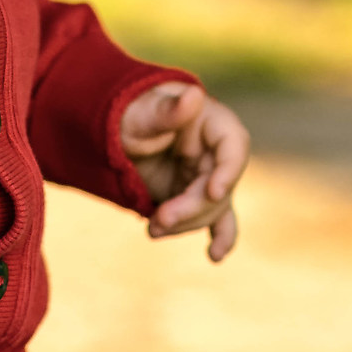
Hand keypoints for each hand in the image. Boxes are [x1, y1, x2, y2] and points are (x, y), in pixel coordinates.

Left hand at [119, 81, 247, 261]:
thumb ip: (166, 110)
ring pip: (213, 208)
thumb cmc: (129, 115)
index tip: (212, 191)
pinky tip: (214, 256)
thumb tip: (194, 96)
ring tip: (152, 228)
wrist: (117, 134)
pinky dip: (219, 237)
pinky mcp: (197, 197)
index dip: (229, 170)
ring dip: (185, 223)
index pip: (234, 144)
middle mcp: (215, 150)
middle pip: (220, 185)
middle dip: (191, 207)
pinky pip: (216, 219)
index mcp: (210, 120)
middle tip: (159, 220)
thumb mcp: (140, 113)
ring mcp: (208, 175)